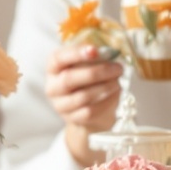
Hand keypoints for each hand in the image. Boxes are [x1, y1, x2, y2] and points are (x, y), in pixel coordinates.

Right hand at [45, 44, 121, 165]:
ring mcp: (61, 105)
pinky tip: (115, 93)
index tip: (95, 50)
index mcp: (53, 68)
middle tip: (117, 68)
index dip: (75, 53)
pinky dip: (106, 101)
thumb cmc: (87, 80)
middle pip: (69, 78)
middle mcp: (52, 87)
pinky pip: (90, 111)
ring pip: (82, 96)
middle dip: (96, 72)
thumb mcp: (87, 64)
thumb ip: (93, 57)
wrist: (88, 108)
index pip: (58, 58)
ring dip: (105, 87)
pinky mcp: (73, 118)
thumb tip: (107, 53)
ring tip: (118, 81)